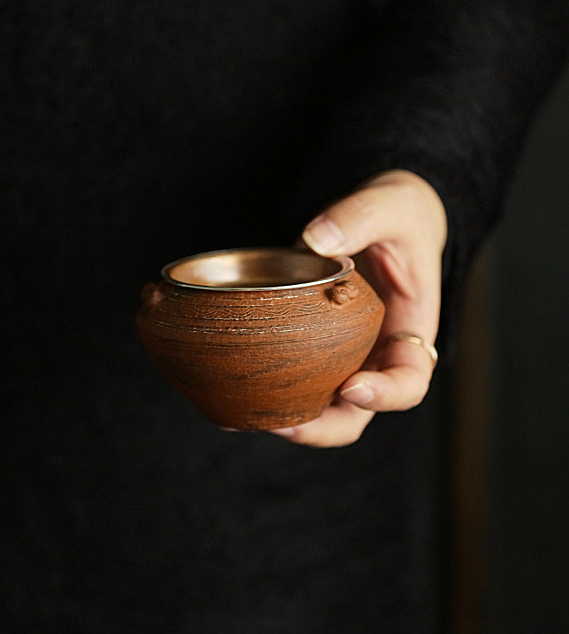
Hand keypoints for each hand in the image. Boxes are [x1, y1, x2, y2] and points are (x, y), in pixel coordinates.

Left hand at [272, 169, 446, 447]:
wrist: (378, 218)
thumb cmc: (397, 215)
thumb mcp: (389, 205)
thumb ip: (358, 218)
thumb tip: (315, 240)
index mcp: (409, 333)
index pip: (409, 382)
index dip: (385, 395)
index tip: (352, 386)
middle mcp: (374, 359)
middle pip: (356, 416)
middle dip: (321, 428)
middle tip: (283, 424)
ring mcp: (340, 361)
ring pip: (317, 410)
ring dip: (284, 420)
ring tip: (245, 416)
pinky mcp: (307, 351)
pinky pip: (288, 383)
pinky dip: (259, 394)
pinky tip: (224, 397)